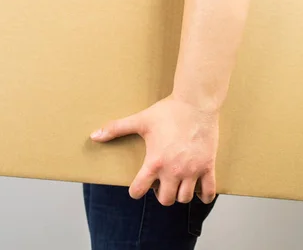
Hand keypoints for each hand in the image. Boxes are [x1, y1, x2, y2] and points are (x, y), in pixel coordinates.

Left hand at [90, 96, 218, 205]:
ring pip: (185, 198)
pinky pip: (209, 191)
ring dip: (180, 195)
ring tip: (177, 185)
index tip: (138, 187)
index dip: (135, 191)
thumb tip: (93, 136)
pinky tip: (200, 192)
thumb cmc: (167, 111)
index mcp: (154, 162)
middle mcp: (173, 170)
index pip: (139, 190)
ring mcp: (192, 170)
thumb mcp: (140, 120)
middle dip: (160, 195)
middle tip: (160, 184)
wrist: (196, 102)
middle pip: (165, 200)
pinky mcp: (207, 166)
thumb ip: (116, 128)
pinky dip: (205, 196)